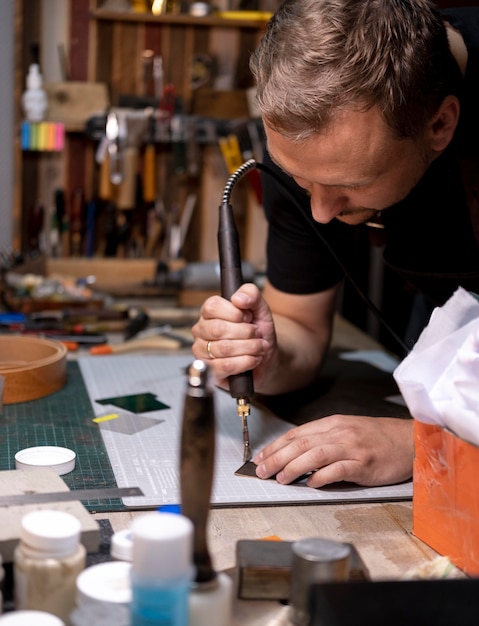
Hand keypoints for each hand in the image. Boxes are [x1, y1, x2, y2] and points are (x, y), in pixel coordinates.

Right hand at [191, 283, 276, 390]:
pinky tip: (253, 359)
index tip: (247, 317)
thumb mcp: (260, 308)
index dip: (235, 313)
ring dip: (249, 347)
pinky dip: (246, 362)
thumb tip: (238, 298)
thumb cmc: (259, 332)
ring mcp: (203, 352)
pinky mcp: (211, 371)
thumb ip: (251, 294)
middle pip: (218, 329)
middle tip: (256, 334)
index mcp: (210, 313)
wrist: (267, 356)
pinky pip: (225, 366)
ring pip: (224, 348)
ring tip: (258, 346)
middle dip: (246, 332)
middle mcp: (202, 331)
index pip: (212, 307)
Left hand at [253, 415, 413, 487]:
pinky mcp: (364, 464)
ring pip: (315, 455)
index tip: (260, 457)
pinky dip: (322, 477)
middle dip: (277, 457)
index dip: (276, 446)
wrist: (409, 440)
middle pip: (301, 443)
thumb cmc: (378, 438)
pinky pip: (338, 470)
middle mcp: (340, 433)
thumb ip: (324, 439)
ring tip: (280, 478)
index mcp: (333, 424)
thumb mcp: (348, 430)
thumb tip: (296, 454)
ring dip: (294, 467)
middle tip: (262, 470)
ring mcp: (352, 448)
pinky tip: (311, 483)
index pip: (297, 434)